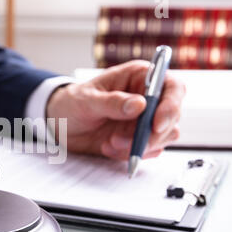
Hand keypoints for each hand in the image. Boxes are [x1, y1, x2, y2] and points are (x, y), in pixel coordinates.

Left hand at [46, 60, 184, 159]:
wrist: (59, 124)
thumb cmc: (72, 103)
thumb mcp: (86, 100)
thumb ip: (112, 102)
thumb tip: (140, 105)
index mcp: (139, 77)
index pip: (172, 87)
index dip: (171, 105)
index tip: (156, 125)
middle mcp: (147, 98)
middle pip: (171, 116)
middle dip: (149, 134)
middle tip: (121, 140)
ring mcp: (144, 120)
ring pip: (163, 137)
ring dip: (138, 146)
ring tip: (109, 143)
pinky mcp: (137, 138)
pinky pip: (148, 151)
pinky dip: (130, 154)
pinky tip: (109, 148)